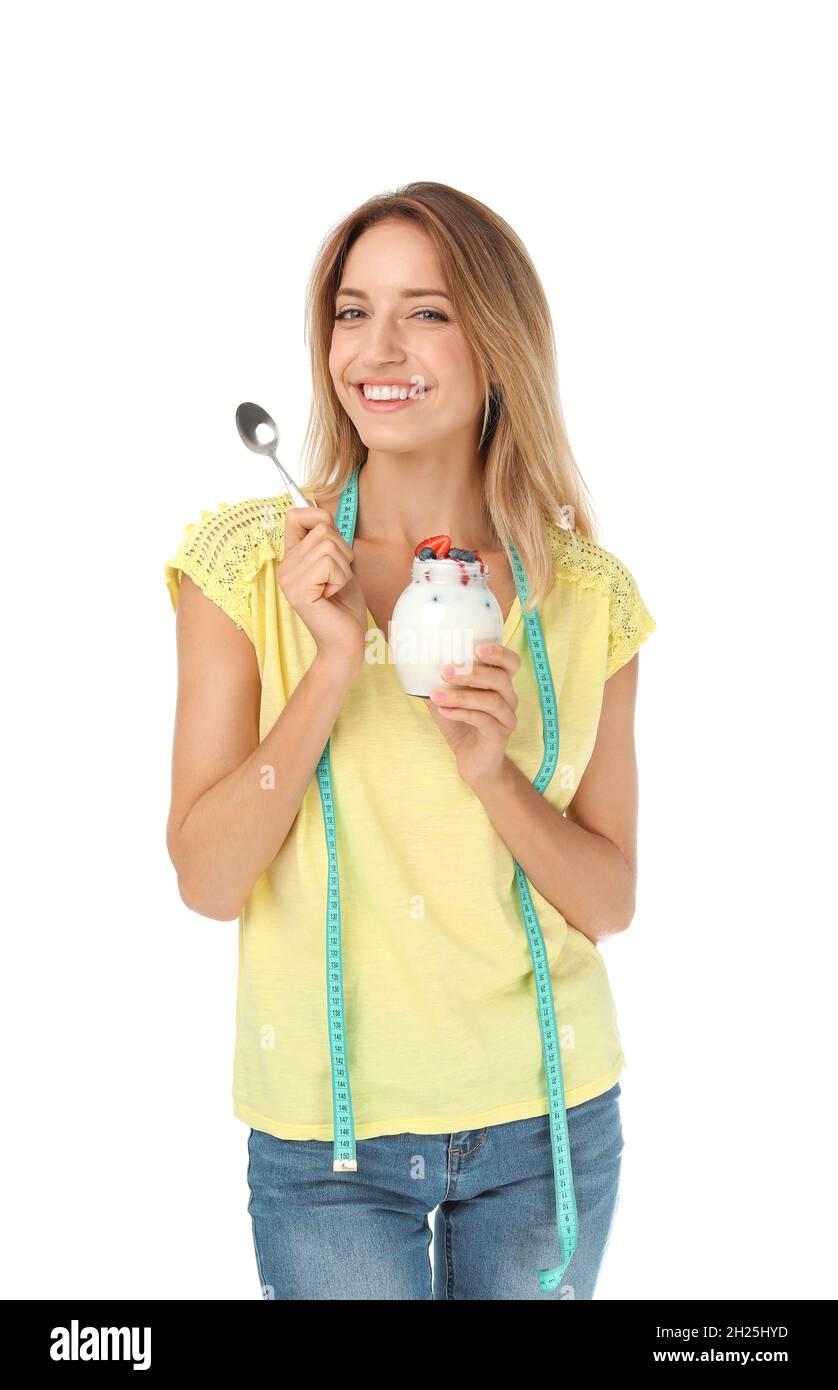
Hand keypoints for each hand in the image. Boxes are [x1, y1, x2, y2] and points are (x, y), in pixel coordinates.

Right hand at [276, 507, 367, 671]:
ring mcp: (288, 579)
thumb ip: (332, 542)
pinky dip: (341, 578)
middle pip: (322, 528)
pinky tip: (331, 596)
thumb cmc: (345, 606)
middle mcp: (285, 567)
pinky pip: (328, 563)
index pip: (295, 515)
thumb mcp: (340, 565)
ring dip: (343, 567)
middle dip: (343, 550)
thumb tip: (328, 516)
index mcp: (292, 559)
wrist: (345, 642)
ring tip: (335, 588)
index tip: (333, 540)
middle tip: (338, 577)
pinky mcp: (298, 590)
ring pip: (328, 544)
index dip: (319, 517)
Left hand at [424, 642, 520, 790]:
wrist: (472, 761)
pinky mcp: (500, 736)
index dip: (500, 653)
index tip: (477, 648)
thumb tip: (413, 662)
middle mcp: (509, 699)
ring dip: (461, 696)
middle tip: (446, 671)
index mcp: (501, 684)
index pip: (511, 662)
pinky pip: (484, 720)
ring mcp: (507, 718)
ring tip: (436, 695)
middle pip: (500, 679)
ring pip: (491, 700)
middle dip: (472, 673)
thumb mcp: (447, 699)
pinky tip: (444, 711)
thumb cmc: (461, 725)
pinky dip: (462, 713)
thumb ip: (437, 681)